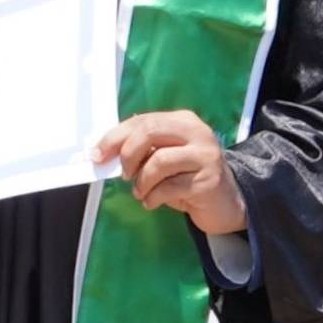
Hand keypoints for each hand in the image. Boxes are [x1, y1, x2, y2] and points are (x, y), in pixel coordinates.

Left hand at [96, 107, 246, 236]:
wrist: (225, 202)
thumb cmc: (187, 177)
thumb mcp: (165, 157)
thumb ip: (142, 149)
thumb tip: (105, 151)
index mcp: (183, 121)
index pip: (143, 120)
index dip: (115, 137)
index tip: (97, 154)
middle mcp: (197, 133)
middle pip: (150, 132)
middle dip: (128, 154)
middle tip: (124, 174)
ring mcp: (206, 156)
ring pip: (159, 161)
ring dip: (141, 182)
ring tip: (141, 192)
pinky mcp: (208, 181)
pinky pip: (169, 188)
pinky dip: (152, 198)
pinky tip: (152, 202)